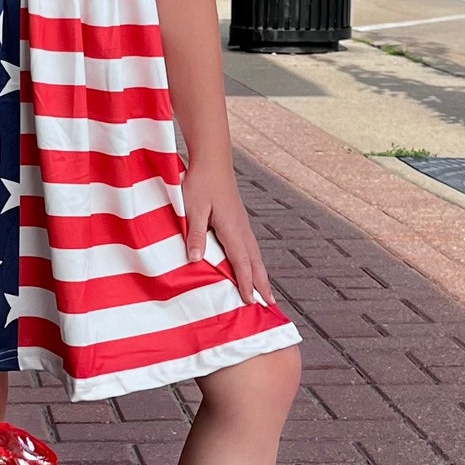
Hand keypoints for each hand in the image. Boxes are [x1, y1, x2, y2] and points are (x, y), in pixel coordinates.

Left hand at [182, 157, 273, 303]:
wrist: (212, 160)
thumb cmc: (201, 182)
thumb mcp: (194, 209)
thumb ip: (196, 234)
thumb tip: (196, 260)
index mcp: (232, 229)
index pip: (242, 263)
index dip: (246, 284)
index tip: (252, 302)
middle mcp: (242, 229)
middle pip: (255, 262)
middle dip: (262, 284)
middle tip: (271, 305)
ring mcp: (242, 224)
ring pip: (254, 255)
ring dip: (261, 274)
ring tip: (266, 291)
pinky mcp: (238, 220)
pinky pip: (249, 247)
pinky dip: (254, 262)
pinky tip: (251, 266)